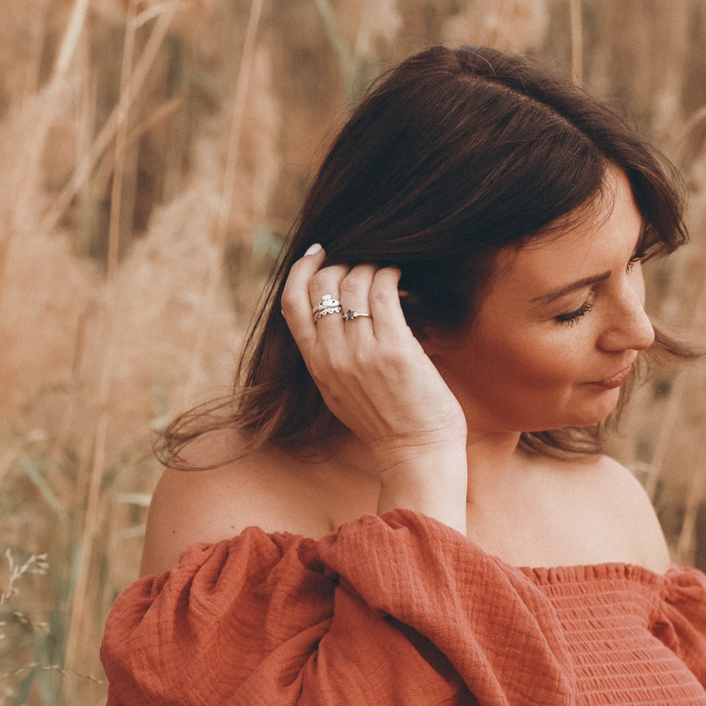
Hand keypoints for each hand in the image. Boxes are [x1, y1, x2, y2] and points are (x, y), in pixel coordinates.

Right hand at [278, 244, 465, 479]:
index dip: (302, 269)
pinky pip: (384, 292)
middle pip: (322, 285)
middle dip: (342, 264)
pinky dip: (390, 275)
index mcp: (316, 365)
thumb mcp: (339, 391)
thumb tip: (327, 315)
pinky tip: (400, 278)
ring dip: (370, 267)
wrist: (414, 452)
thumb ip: (328, 357)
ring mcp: (362, 353)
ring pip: (353, 283)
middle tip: (363, 264)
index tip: (317, 252)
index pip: (291, 303)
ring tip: (385, 272)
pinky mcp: (394, 349)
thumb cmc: (385, 422)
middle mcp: (333, 357)